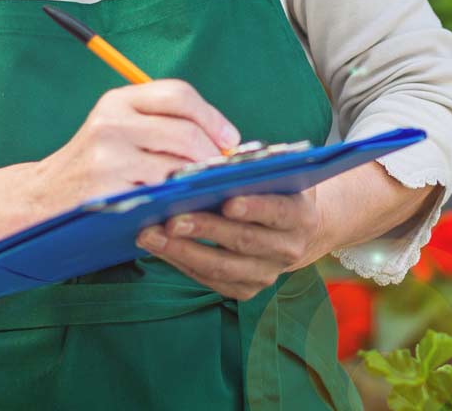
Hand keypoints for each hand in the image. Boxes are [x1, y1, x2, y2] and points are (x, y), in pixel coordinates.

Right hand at [34, 79, 239, 213]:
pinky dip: (177, 201)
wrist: (43, 198)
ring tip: (199, 189)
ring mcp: (108, 156)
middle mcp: (112, 121)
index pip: (179, 94)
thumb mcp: (119, 130)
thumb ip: (163, 125)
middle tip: (221, 172)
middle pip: (185, 132)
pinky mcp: (108, 189)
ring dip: (196, 182)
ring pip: (177, 167)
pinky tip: (178, 205)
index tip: (230, 139)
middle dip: (212, 155)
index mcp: (118, 100)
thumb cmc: (95, 166)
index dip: (212, 117)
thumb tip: (225, 140)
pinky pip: (160, 194)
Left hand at [135, 186, 328, 300]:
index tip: (228, 202)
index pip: (279, 212)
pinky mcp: (245, 290)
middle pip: (244, 242)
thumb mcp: (276, 174)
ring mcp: (266, 274)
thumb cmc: (274, 190)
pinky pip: (209, 279)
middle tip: (172, 219)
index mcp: (300, 216)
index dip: (254, 208)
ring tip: (150, 235)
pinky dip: (180, 262)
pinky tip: (158, 246)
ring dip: (182, 251)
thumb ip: (256, 168)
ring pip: (221, 267)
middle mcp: (288, 249)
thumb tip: (222, 161)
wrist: (292, 231)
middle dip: (205, 230)